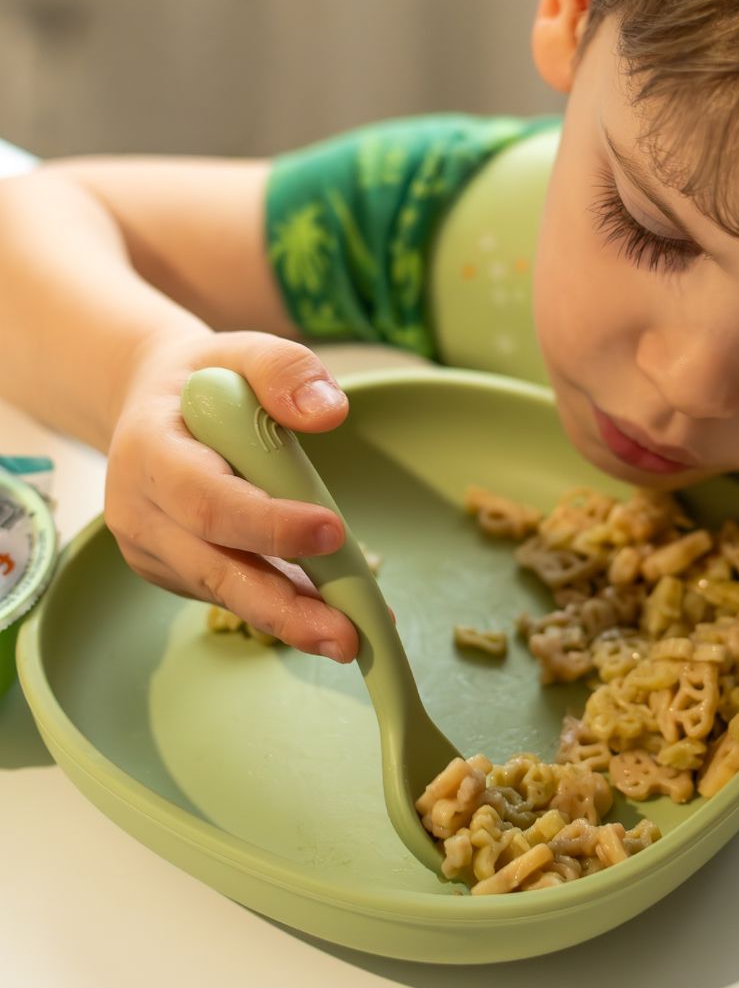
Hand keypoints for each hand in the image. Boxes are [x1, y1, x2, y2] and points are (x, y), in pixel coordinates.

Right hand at [105, 330, 359, 661]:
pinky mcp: (171, 570)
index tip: (332, 532)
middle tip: (347, 634)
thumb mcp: (242, 350)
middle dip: (282, 605)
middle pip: (213, 568)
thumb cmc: (206, 378)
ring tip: (350, 637)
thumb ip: (284, 369)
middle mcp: (138, 510)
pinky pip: (228, 592)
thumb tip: (329, 412)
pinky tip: (328, 610)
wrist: (155, 402)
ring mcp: (150, 548)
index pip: (207, 500)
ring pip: (224, 591)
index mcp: (149, 451)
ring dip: (288, 618)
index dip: (268, 525)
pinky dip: (279, 603)